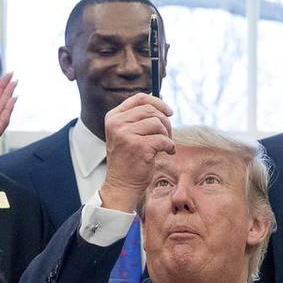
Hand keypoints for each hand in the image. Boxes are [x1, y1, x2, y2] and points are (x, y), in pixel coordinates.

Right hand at [99, 93, 174, 213]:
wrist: (122, 185)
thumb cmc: (129, 160)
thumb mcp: (128, 134)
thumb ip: (140, 117)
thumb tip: (161, 98)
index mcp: (113, 117)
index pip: (139, 98)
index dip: (158, 102)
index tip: (169, 112)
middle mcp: (117, 124)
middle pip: (151, 110)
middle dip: (165, 122)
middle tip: (168, 136)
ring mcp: (126, 134)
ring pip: (158, 123)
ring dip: (167, 135)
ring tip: (164, 146)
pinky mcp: (139, 147)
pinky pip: (163, 139)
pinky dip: (169, 146)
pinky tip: (167, 153)